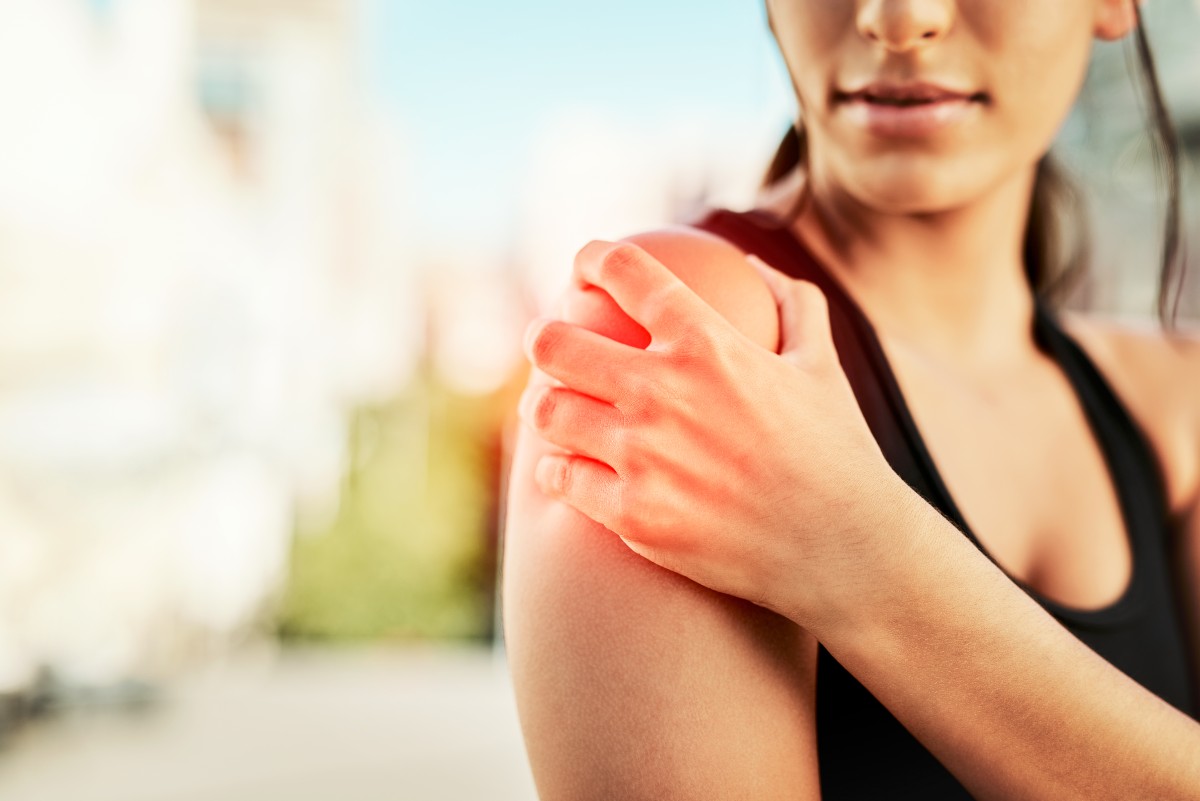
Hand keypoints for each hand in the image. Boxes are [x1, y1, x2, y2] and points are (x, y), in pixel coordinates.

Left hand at [518, 239, 912, 624]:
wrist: (844, 550)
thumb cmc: (835, 453)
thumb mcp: (822, 365)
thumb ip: (792, 305)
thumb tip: (754, 264)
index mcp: (707, 343)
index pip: (623, 272)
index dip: (592, 260)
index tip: (585, 268)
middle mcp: (665, 392)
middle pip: (555, 342)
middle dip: (541, 336)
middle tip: (549, 346)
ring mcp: (644, 456)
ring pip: (546, 411)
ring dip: (544, 406)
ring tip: (553, 409)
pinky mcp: (633, 515)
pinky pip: (560, 478)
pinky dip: (558, 470)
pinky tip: (568, 469)